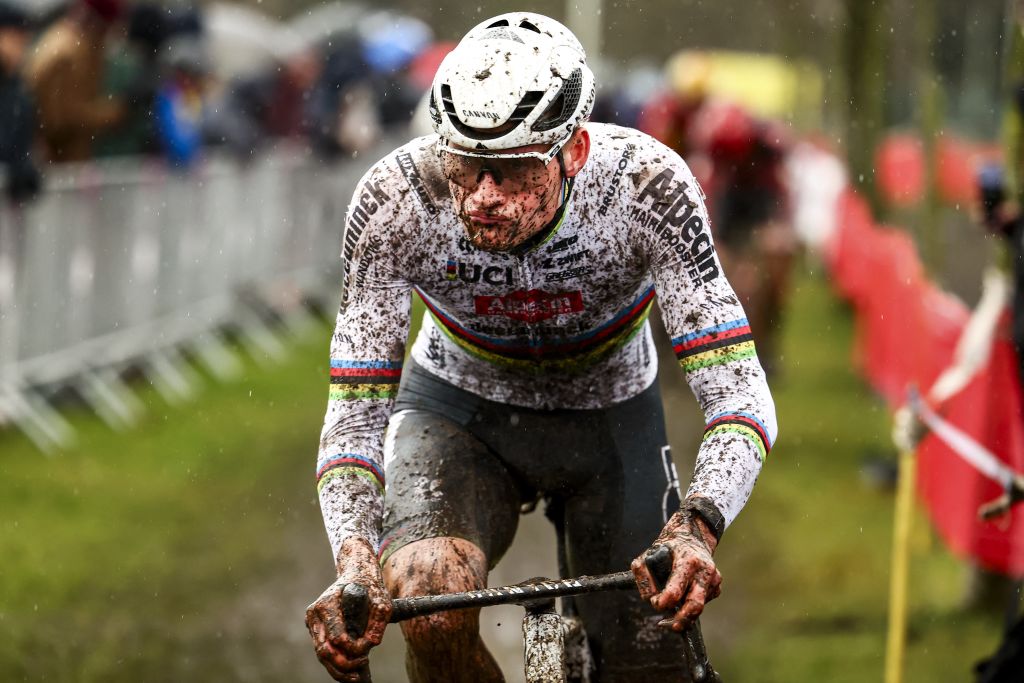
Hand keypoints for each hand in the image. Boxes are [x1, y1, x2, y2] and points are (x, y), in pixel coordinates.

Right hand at [306, 536, 391, 680]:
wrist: (356, 570)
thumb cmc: (369, 583)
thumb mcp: (381, 598)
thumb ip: (379, 619)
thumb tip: (371, 643)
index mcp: (327, 604)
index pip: (337, 637)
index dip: (353, 649)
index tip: (368, 649)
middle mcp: (315, 613)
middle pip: (324, 649)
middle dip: (342, 664)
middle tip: (361, 668)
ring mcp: (313, 621)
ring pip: (321, 653)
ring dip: (337, 668)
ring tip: (356, 677)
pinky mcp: (316, 627)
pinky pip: (323, 649)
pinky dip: (334, 662)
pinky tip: (350, 671)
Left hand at [631, 508, 720, 631]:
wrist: (693, 535)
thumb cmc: (669, 547)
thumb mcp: (649, 554)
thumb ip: (643, 576)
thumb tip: (649, 598)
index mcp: (688, 561)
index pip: (676, 591)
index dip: (663, 602)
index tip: (655, 602)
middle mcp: (704, 570)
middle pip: (695, 605)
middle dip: (681, 619)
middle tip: (670, 625)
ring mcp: (714, 578)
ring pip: (700, 606)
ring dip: (685, 613)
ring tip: (673, 614)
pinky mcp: (717, 584)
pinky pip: (704, 601)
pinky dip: (692, 604)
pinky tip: (685, 595)